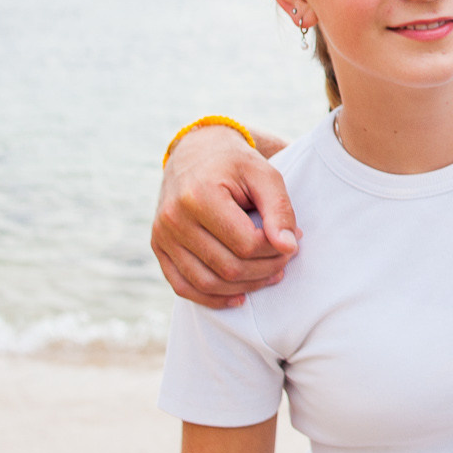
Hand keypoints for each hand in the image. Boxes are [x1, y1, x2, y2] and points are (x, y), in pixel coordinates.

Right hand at [151, 126, 299, 308]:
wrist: (195, 153)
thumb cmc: (236, 164)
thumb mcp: (264, 174)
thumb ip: (280, 209)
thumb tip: (289, 247)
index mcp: (199, 196)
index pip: (246, 243)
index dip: (275, 250)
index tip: (292, 242)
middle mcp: (174, 218)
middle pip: (227, 267)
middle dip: (265, 270)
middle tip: (285, 260)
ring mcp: (162, 236)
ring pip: (206, 283)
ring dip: (245, 288)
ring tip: (270, 276)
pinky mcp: (159, 248)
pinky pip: (183, 287)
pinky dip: (212, 299)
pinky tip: (239, 297)